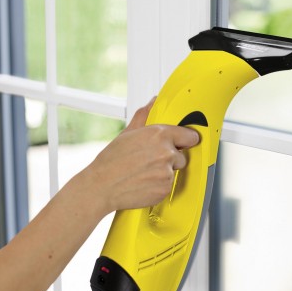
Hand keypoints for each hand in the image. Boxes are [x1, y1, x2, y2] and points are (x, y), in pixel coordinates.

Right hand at [82, 98, 199, 215]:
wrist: (101, 186)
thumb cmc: (111, 160)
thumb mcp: (128, 133)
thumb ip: (145, 115)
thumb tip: (154, 102)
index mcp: (159, 135)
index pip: (190, 136)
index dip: (185, 140)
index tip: (183, 143)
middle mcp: (166, 153)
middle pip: (183, 156)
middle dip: (171, 159)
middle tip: (151, 161)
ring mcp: (167, 172)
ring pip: (175, 172)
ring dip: (164, 173)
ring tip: (144, 172)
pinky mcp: (165, 189)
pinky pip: (168, 186)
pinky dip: (159, 186)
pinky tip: (144, 183)